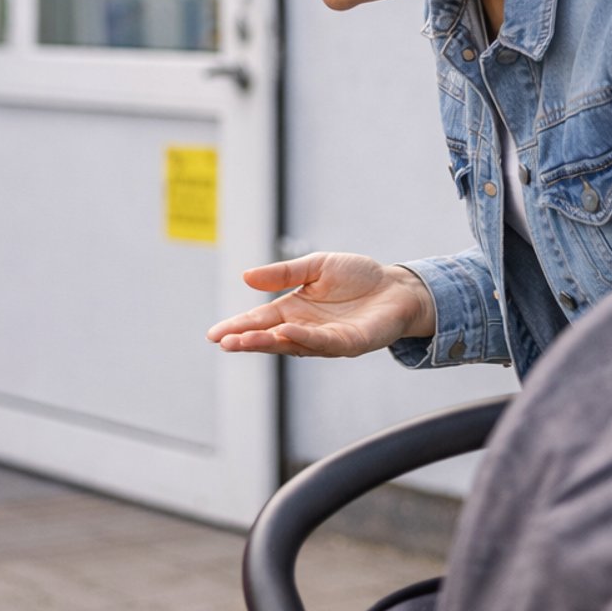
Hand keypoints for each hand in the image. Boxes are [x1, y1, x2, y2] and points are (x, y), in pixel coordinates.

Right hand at [207, 253, 435, 356]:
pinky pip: (323, 343)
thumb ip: (282, 273)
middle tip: (224, 342)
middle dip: (246, 340)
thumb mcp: (315, 266)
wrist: (397, 286)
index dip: (237, 327)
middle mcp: (305, 328)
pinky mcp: (349, 343)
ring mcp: (326, 339)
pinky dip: (303, 338)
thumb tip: (245, 277)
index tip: (214, 334)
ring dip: (268, 343)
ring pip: (291, 344)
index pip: (259, 320)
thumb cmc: (358, 277)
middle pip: (270, 337)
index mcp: (294, 310)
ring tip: (245, 340)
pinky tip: (287, 332)